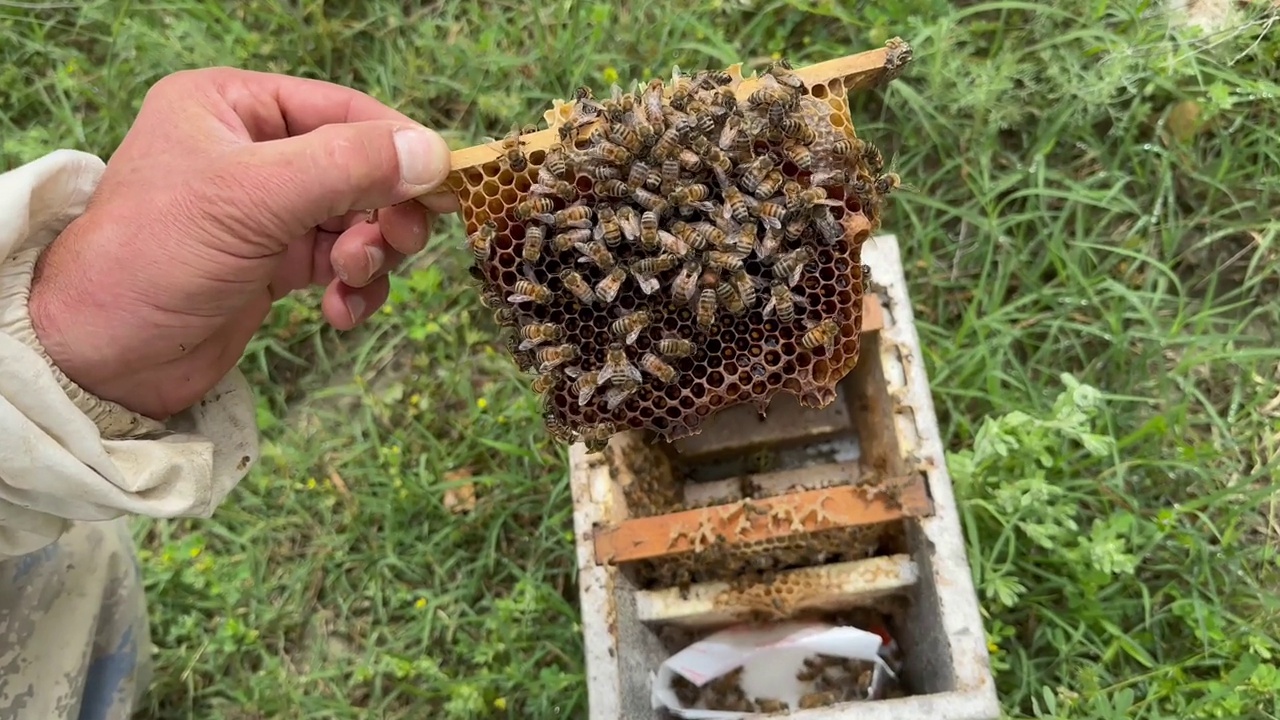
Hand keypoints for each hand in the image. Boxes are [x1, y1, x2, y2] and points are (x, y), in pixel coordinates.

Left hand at [28, 67, 458, 419]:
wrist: (103, 357)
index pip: (342, 109)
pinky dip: (353, 287)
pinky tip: (339, 311)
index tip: (444, 183)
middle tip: (397, 243)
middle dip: (383, 211)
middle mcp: (253, 152)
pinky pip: (340, 262)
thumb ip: (347, 168)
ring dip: (370, 254)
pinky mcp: (274, 265)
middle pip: (359, 168)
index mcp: (233, 106)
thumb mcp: (254, 198)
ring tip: (350, 279)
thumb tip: (434, 154)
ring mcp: (266, 212)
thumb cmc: (156, 256)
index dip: (398, 144)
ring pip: (357, 219)